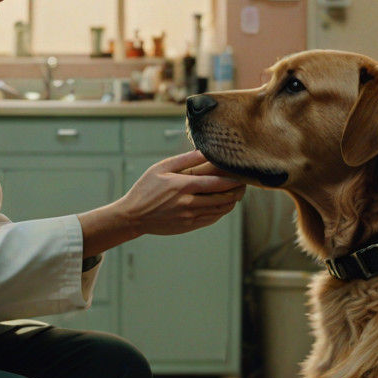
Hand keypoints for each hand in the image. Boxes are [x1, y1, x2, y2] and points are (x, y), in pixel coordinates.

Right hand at [120, 150, 245, 235]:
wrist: (133, 216)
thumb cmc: (146, 189)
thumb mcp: (161, 168)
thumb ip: (184, 159)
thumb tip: (204, 151)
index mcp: (183, 186)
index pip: (216, 184)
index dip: (233, 181)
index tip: (242, 176)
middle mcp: (188, 203)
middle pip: (222, 198)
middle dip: (236, 192)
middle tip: (244, 185)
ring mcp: (189, 217)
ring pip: (219, 211)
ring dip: (230, 203)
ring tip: (236, 194)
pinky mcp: (188, 226)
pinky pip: (211, 219)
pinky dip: (220, 212)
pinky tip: (222, 206)